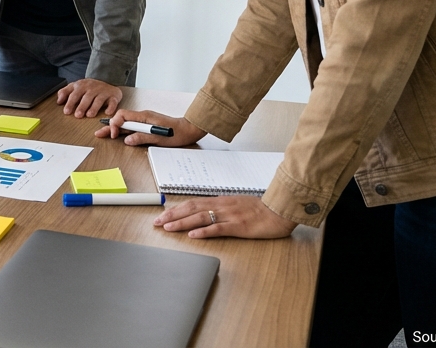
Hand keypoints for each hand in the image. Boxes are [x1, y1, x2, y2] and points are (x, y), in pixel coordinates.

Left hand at [57, 78, 122, 117]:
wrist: (107, 80)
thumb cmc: (88, 88)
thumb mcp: (75, 87)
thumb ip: (65, 92)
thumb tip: (58, 101)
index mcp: (81, 86)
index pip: (74, 94)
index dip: (70, 103)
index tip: (66, 111)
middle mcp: (92, 88)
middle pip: (86, 97)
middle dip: (82, 106)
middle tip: (78, 115)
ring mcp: (103, 91)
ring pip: (99, 99)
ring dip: (94, 107)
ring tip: (90, 115)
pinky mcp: (113, 96)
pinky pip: (113, 102)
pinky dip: (111, 107)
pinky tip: (107, 113)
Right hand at [95, 109, 205, 147]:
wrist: (188, 130)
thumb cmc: (178, 133)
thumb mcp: (160, 138)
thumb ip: (142, 138)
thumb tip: (127, 140)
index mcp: (145, 117)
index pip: (123, 116)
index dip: (115, 124)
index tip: (115, 135)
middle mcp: (143, 117)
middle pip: (122, 119)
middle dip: (110, 126)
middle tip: (100, 133)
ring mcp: (145, 120)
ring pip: (126, 123)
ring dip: (115, 128)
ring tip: (104, 134)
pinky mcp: (147, 125)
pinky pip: (132, 126)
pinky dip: (123, 130)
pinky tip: (118, 134)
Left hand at [154, 195, 296, 238]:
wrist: (279, 210)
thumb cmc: (260, 209)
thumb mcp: (236, 205)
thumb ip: (220, 208)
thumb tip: (204, 213)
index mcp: (220, 201)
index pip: (192, 203)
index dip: (175, 209)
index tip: (162, 215)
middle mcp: (221, 206)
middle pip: (191, 208)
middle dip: (172, 215)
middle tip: (156, 222)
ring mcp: (229, 216)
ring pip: (200, 217)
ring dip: (182, 223)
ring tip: (167, 227)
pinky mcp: (239, 226)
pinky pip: (218, 228)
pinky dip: (204, 231)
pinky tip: (193, 235)